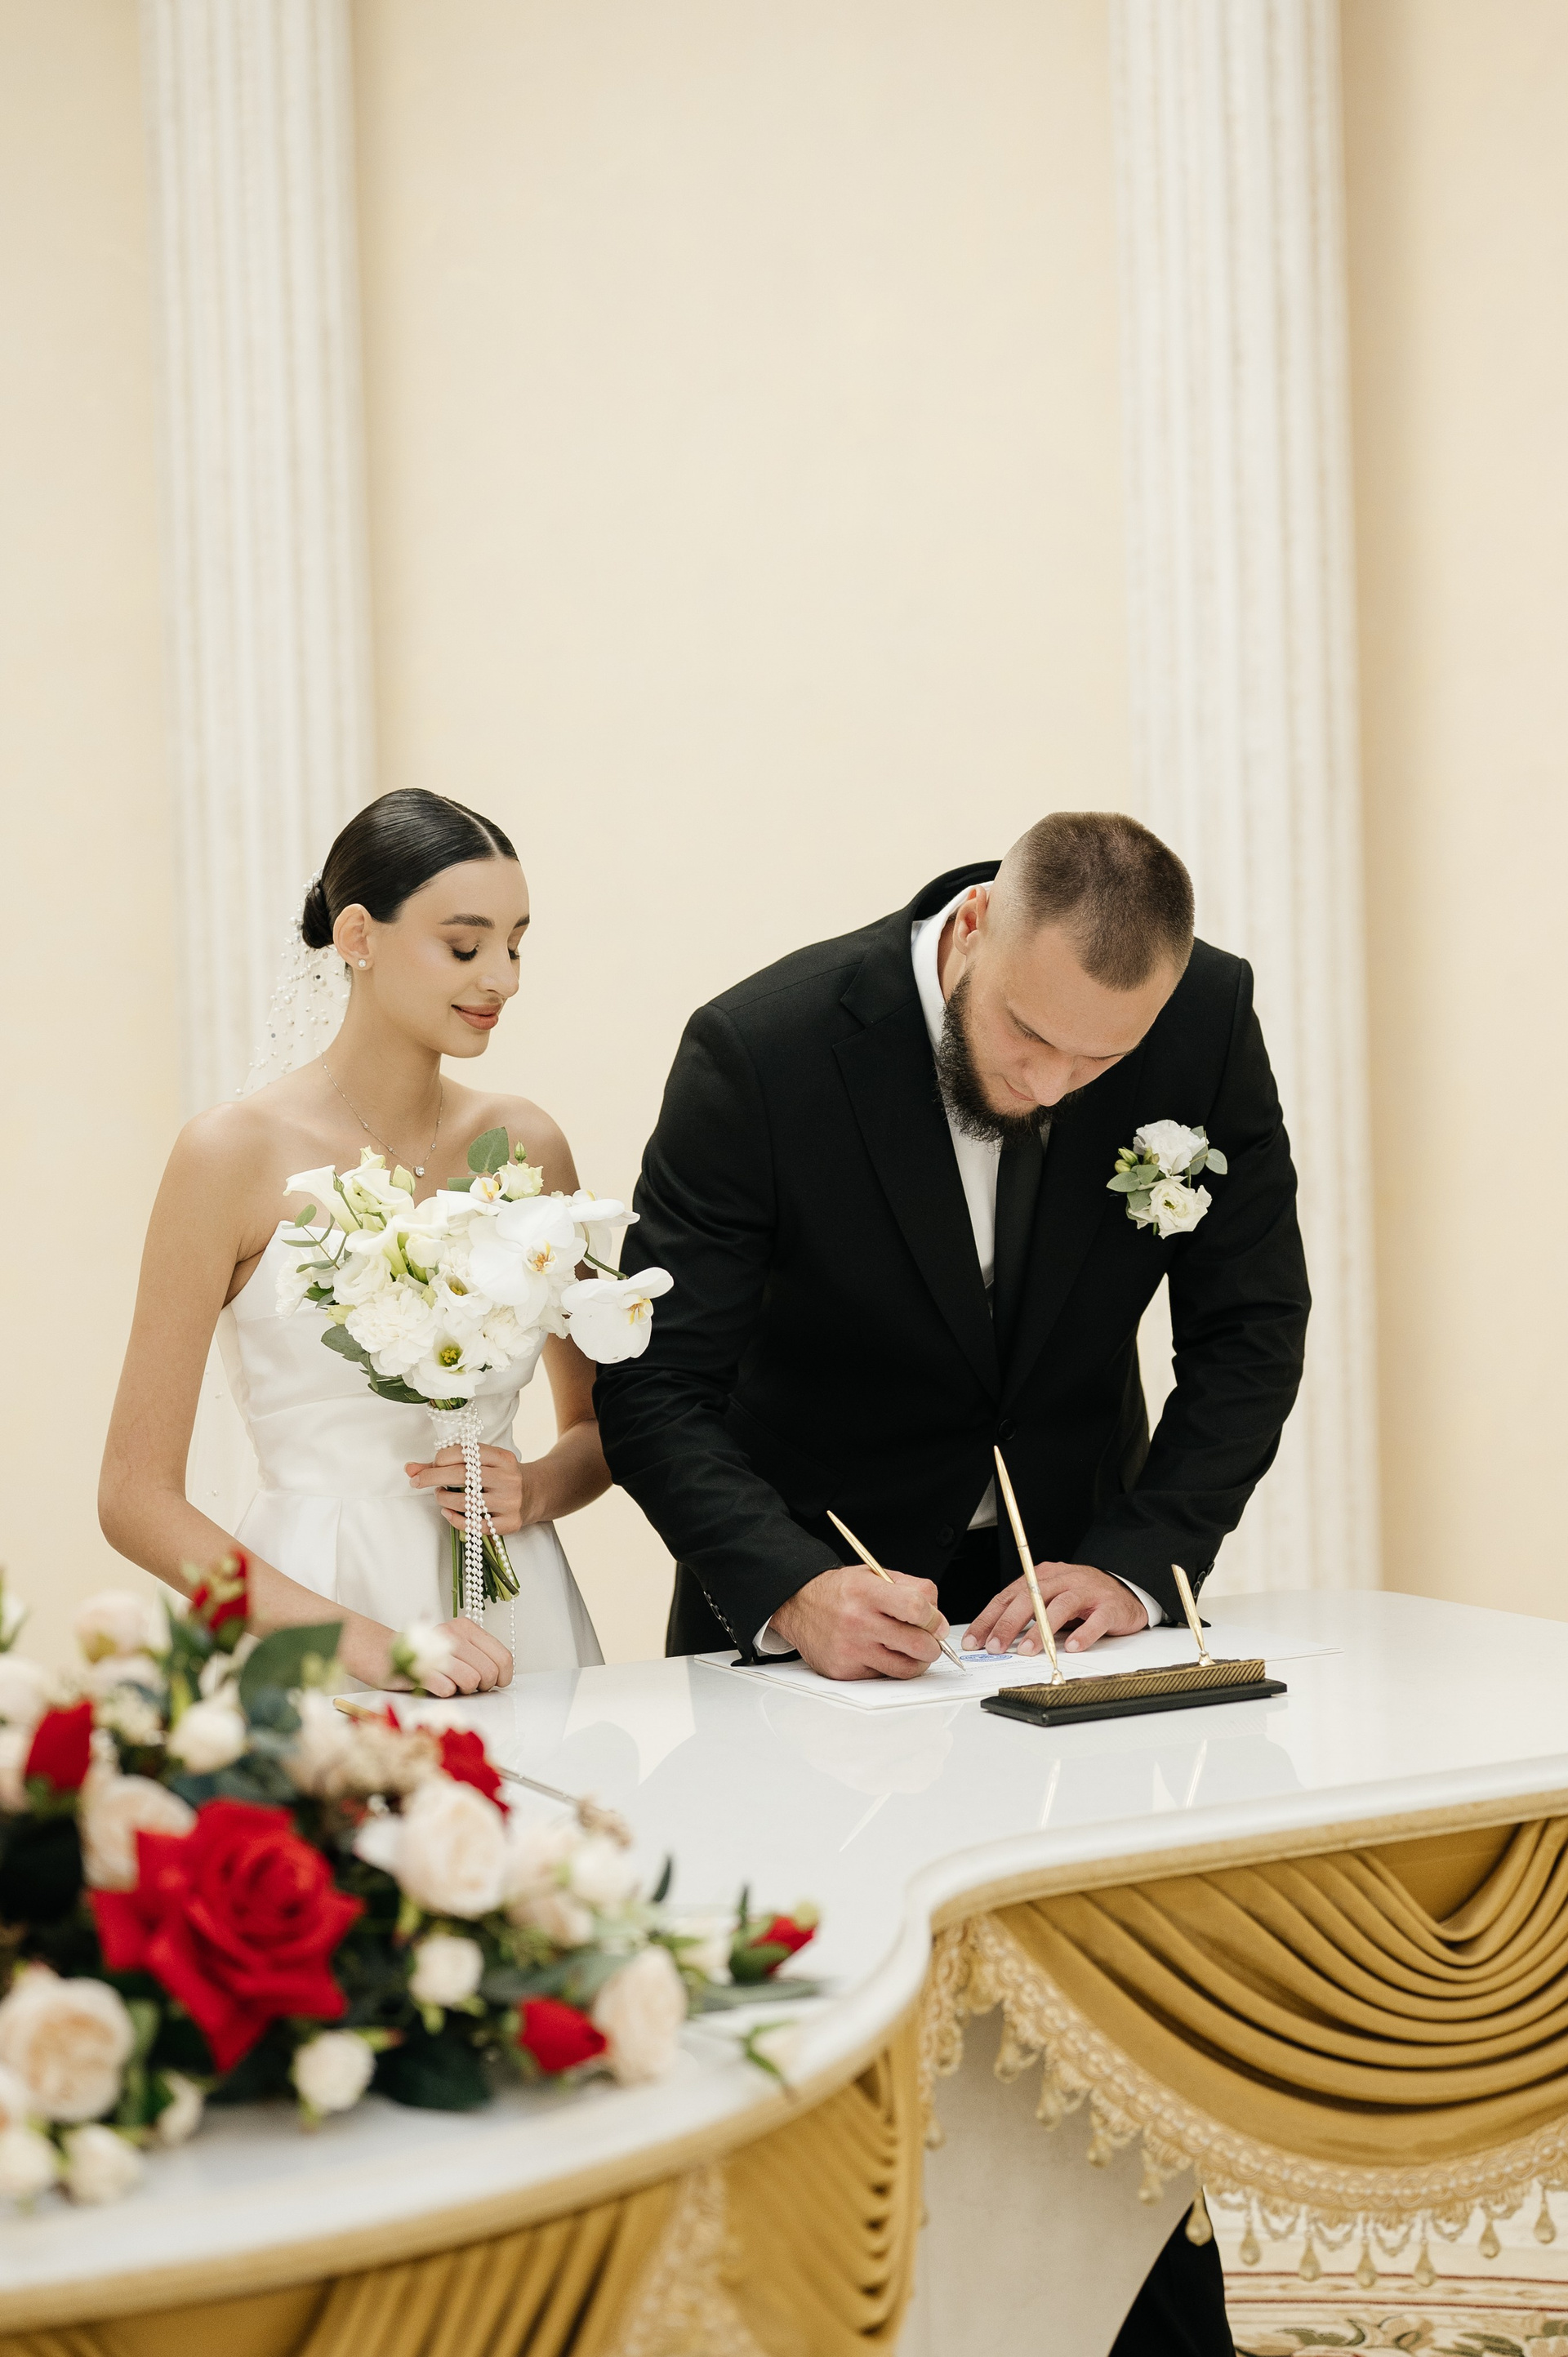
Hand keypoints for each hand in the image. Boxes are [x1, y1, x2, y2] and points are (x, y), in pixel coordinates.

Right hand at [338, 1613, 513, 1696]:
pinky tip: (435, 1685)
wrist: (382, 1652)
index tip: (495, 1683)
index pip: (503, 1657)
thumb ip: (479, 1655)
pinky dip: (445, 1692)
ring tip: (450, 1684)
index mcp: (466, 1628)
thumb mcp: (456, 1646)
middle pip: (489, 1673)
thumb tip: (502, 1676)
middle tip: (467, 1685)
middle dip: (482, 1687)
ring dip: (463, 1691)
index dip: (503, 1677)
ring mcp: (437, 1651)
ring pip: (471, 1682)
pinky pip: (448, 1689)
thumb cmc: (424, 1654)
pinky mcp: (420, 1670)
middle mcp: (454, 1635)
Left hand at [404, 1445, 528, 1534]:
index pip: (464, 1452)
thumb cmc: (499, 1476)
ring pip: (465, 1502)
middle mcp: (508, 1478)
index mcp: (502, 1457)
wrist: (535, 1494)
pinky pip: (474, 1525)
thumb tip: (409, 1469)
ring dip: (443, 1498)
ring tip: (440, 1496)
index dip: (441, 1458)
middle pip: (462, 1475)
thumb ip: (444, 1464)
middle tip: (417, 1481)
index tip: (432, 1465)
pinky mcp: (509, 1523)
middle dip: (433, 1477)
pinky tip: (448, 1512)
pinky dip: (454, 1519)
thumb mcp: (481, 1463)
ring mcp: (510, 1502)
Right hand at [769, 1564, 949, 1680]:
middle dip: (934, 1646)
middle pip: (917, 1644)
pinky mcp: (844, 1671)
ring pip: (905, 1668)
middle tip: (932, 1642)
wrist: (798, 1605)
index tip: (937, 1623)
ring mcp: (850, 1649)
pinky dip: (890, 1668)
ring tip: (913, 1652)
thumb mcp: (874, 1575)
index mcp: (866, 1591)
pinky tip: (883, 1654)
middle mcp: (857, 1621)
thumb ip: (911, 1587)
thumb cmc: (840, 1591)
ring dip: (918, 1662)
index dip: (935, 1618)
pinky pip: (883, 1676)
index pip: (915, 1608)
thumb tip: (937, 1616)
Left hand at [963, 1561, 1147, 1655]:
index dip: (989, 1618)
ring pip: (1060, 1606)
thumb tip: (996, 1637)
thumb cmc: (1082, 1599)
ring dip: (1041, 1630)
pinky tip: (1072, 1647)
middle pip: (1030, 1598)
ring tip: (1027, 1650)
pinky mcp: (1110, 1606)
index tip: (974, 1640)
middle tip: (995, 1647)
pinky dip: (1084, 1633)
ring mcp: (1087, 1591)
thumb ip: (1028, 1614)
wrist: (1125, 1591)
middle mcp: (1063, 1580)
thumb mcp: (1050, 1600)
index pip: (1008, 1596)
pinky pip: (1096, 1619)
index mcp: (1043, 1577)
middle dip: (1008, 1624)